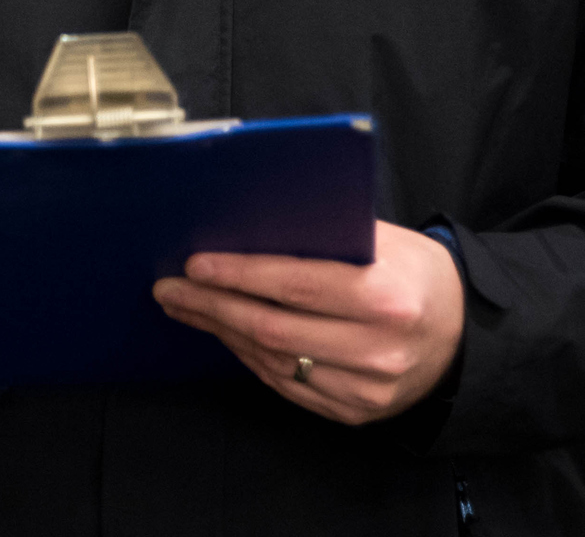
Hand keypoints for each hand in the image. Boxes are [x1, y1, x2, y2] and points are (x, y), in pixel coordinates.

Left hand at [153, 220, 464, 424]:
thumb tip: (246, 222)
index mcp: (386, 297)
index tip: (194, 265)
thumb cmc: (414, 274)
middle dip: (212, 306)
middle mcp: (379, 349)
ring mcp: (369, 388)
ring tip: (188, 307)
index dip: (239, 276)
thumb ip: (323, 234)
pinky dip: (250, 358)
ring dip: (223, 333)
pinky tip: (226, 335)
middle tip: (170, 289)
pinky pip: (288, 386)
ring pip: (274, 361)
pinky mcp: (359, 413)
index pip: (296, 285)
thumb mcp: (382, 241)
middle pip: (274, 328)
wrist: (466, 335)